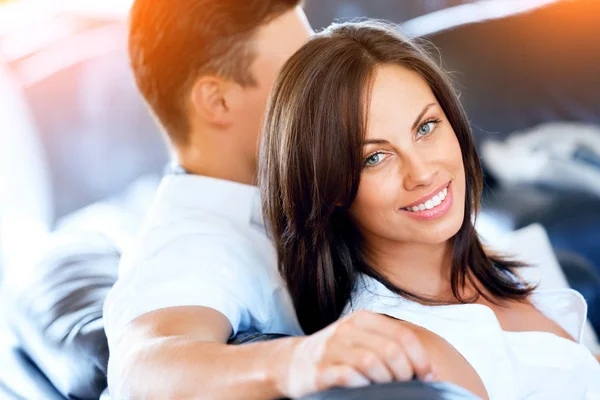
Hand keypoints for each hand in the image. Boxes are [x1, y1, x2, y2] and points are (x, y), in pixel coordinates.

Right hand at [278, 309, 435, 397]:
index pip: (403, 336)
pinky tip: (364, 389)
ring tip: (385, 388)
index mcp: (362, 319)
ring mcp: (331, 348)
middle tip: (405, 386)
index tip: (428, 377)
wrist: (292, 363)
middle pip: (392, 351)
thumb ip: (389, 345)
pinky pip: (349, 377)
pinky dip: (363, 386)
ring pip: (373, 363)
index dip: (421, 360)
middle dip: (406, 373)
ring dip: (386, 382)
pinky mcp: (320, 370)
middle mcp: (347, 329)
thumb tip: (427, 368)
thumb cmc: (335, 354)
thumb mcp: (360, 339)